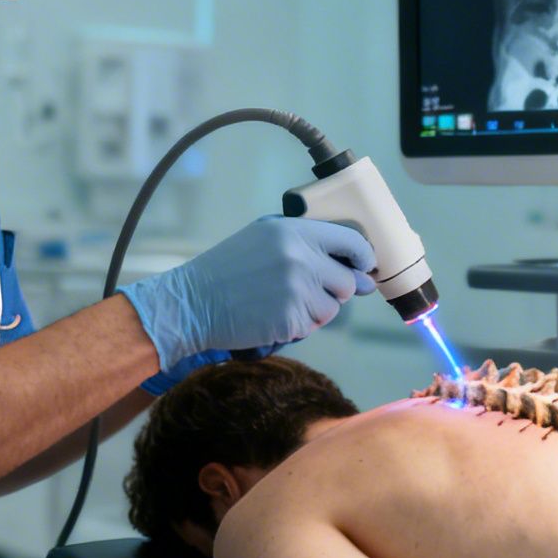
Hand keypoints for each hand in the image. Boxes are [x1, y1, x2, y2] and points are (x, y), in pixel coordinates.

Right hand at [120, 216, 376, 370]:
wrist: (193, 302)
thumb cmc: (228, 269)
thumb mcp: (264, 239)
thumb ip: (309, 246)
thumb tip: (359, 272)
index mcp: (294, 232)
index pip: (351, 240)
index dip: (363, 257)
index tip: (365, 267)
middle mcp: (301, 258)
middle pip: (347, 281)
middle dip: (334, 290)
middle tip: (307, 292)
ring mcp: (297, 290)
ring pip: (332, 308)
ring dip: (315, 311)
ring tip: (282, 303)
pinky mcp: (291, 319)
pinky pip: (312, 326)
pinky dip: (298, 326)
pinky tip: (273, 316)